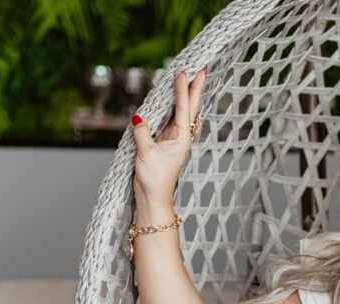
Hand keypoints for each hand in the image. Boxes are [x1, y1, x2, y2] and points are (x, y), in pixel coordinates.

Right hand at [132, 67, 205, 207]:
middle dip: (195, 88)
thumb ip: (142, 133)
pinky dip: (175, 108)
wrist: (154, 197)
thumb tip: (137, 117)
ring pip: (183, 113)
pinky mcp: (166, 143)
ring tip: (191, 80)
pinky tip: (177, 103)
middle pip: (190, 108)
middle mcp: (181, 137)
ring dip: (187, 96)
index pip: (183, 108)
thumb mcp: (145, 154)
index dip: (183, 89)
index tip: (184, 72)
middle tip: (201, 70)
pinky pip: (172, 120)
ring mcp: (175, 139)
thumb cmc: (153, 179)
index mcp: (181, 138)